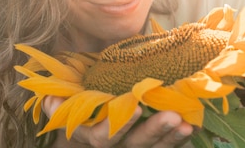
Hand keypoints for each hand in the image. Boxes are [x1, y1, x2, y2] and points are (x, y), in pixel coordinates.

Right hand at [43, 96, 193, 147]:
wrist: (86, 120)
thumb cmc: (74, 106)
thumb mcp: (61, 104)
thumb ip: (56, 103)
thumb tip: (52, 101)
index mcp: (90, 135)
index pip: (105, 136)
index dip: (122, 124)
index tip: (139, 107)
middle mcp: (112, 146)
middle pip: (134, 145)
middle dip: (154, 132)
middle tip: (173, 116)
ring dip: (170, 138)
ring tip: (186, 124)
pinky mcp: (146, 146)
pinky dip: (178, 141)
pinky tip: (192, 129)